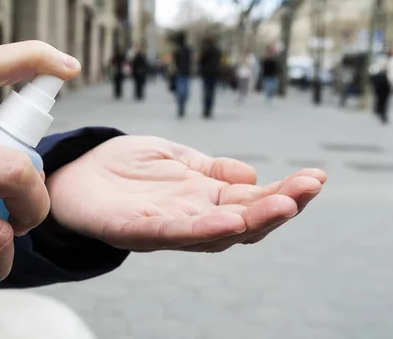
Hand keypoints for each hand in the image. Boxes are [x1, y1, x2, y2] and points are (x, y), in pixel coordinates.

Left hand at [47, 136, 325, 251]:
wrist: (76, 173)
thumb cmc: (125, 167)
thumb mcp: (175, 157)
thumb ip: (210, 169)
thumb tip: (251, 173)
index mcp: (204, 197)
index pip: (252, 198)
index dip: (284, 191)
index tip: (315, 177)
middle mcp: (193, 216)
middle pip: (245, 219)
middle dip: (280, 206)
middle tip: (310, 188)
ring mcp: (168, 227)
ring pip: (217, 233)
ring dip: (252, 221)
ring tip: (283, 206)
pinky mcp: (136, 230)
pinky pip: (174, 234)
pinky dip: (203, 231)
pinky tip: (228, 221)